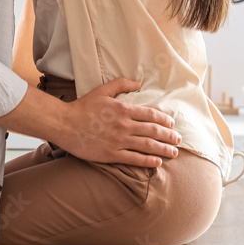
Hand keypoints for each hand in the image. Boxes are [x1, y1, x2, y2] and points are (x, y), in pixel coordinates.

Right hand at [57, 77, 180, 167]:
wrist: (64, 124)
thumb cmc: (82, 107)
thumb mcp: (101, 91)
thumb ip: (121, 84)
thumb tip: (138, 82)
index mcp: (123, 109)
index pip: (151, 115)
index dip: (165, 120)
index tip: (172, 124)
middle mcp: (124, 125)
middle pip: (153, 131)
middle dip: (169, 136)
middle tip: (178, 140)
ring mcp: (118, 141)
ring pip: (148, 145)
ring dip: (164, 149)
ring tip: (174, 152)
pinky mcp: (111, 154)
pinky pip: (134, 159)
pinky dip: (148, 161)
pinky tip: (157, 162)